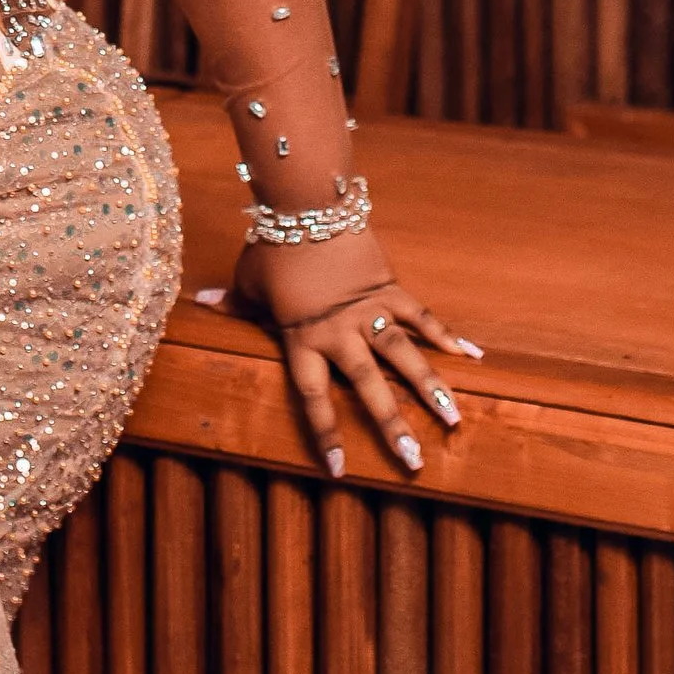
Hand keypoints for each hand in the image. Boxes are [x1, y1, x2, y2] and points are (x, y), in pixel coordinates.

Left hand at [225, 235, 482, 478]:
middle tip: (414, 462)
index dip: (326, 433)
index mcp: (302, 338)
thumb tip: (200, 302)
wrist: (305, 203)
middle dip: (392, 426)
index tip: (340, 470)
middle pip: (369, 387)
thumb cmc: (271, 244)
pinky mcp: (389, 286)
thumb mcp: (248, 279)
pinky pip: (421, 316)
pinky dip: (447, 334)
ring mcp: (368, 310)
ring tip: (454, 419)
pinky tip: (474, 356)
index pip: (314, 397)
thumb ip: (233, 302)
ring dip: (431, 388)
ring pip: (404, 357)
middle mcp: (339, 331)